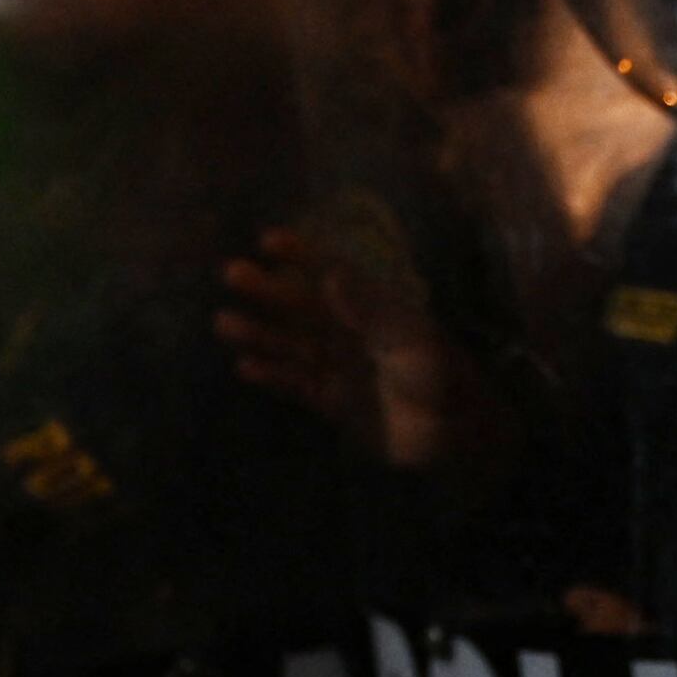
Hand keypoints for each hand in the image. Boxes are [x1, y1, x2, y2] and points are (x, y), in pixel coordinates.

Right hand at [216, 223, 490, 471]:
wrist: (452, 437)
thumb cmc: (439, 377)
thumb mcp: (408, 337)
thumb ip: (368, 308)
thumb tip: (330, 273)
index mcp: (374, 309)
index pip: (332, 272)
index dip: (302, 255)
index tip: (268, 239)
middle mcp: (351, 332)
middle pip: (302, 305)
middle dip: (268, 290)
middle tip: (231, 272)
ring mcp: (340, 367)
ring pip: (291, 344)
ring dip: (260, 333)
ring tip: (224, 321)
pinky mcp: (333, 402)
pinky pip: (295, 383)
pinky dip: (272, 375)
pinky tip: (244, 366)